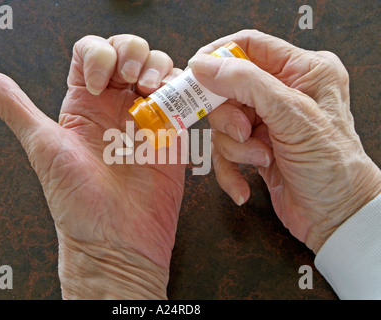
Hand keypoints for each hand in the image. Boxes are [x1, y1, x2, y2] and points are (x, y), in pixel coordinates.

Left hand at [0, 34, 184, 298]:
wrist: (116, 239)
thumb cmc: (78, 201)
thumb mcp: (42, 146)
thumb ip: (14, 107)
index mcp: (84, 104)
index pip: (93, 53)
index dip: (99, 55)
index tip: (98, 86)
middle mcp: (115, 106)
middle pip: (128, 50)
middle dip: (131, 52)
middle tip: (131, 80)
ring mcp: (146, 117)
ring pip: (157, 66)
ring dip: (156, 66)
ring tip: (150, 90)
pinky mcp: (172, 131)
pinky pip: (181, 94)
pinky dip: (179, 86)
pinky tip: (167, 102)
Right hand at [189, 30, 380, 252]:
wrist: (335, 216)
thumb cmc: (332, 167)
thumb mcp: (292, 116)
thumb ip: (246, 83)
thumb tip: (204, 65)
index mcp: (303, 71)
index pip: (249, 46)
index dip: (219, 57)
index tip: (197, 75)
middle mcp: (283, 93)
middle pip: (228, 88)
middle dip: (228, 117)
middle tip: (243, 132)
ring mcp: (267, 122)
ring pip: (223, 122)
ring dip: (235, 147)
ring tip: (260, 159)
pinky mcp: (255, 148)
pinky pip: (224, 150)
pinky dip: (229, 169)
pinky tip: (244, 185)